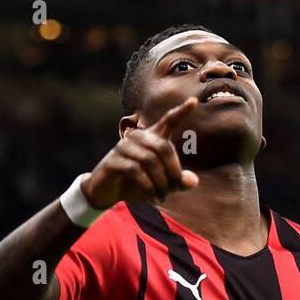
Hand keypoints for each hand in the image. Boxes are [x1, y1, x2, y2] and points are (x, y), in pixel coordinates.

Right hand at [82, 98, 200, 207]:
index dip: (181, 111)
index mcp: (151, 138)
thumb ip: (177, 182)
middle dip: (173, 171)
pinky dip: (148, 186)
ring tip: (162, 197)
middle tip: (174, 189)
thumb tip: (193, 181)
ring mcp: (123, 147)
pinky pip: (136, 170)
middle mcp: (137, 137)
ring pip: (150, 161)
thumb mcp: (160, 185)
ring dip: (161, 182)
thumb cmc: (135, 184)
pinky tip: (152, 197)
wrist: (105, 193)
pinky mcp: (113, 161)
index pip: (168, 121)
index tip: (194, 101)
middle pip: (164, 147)